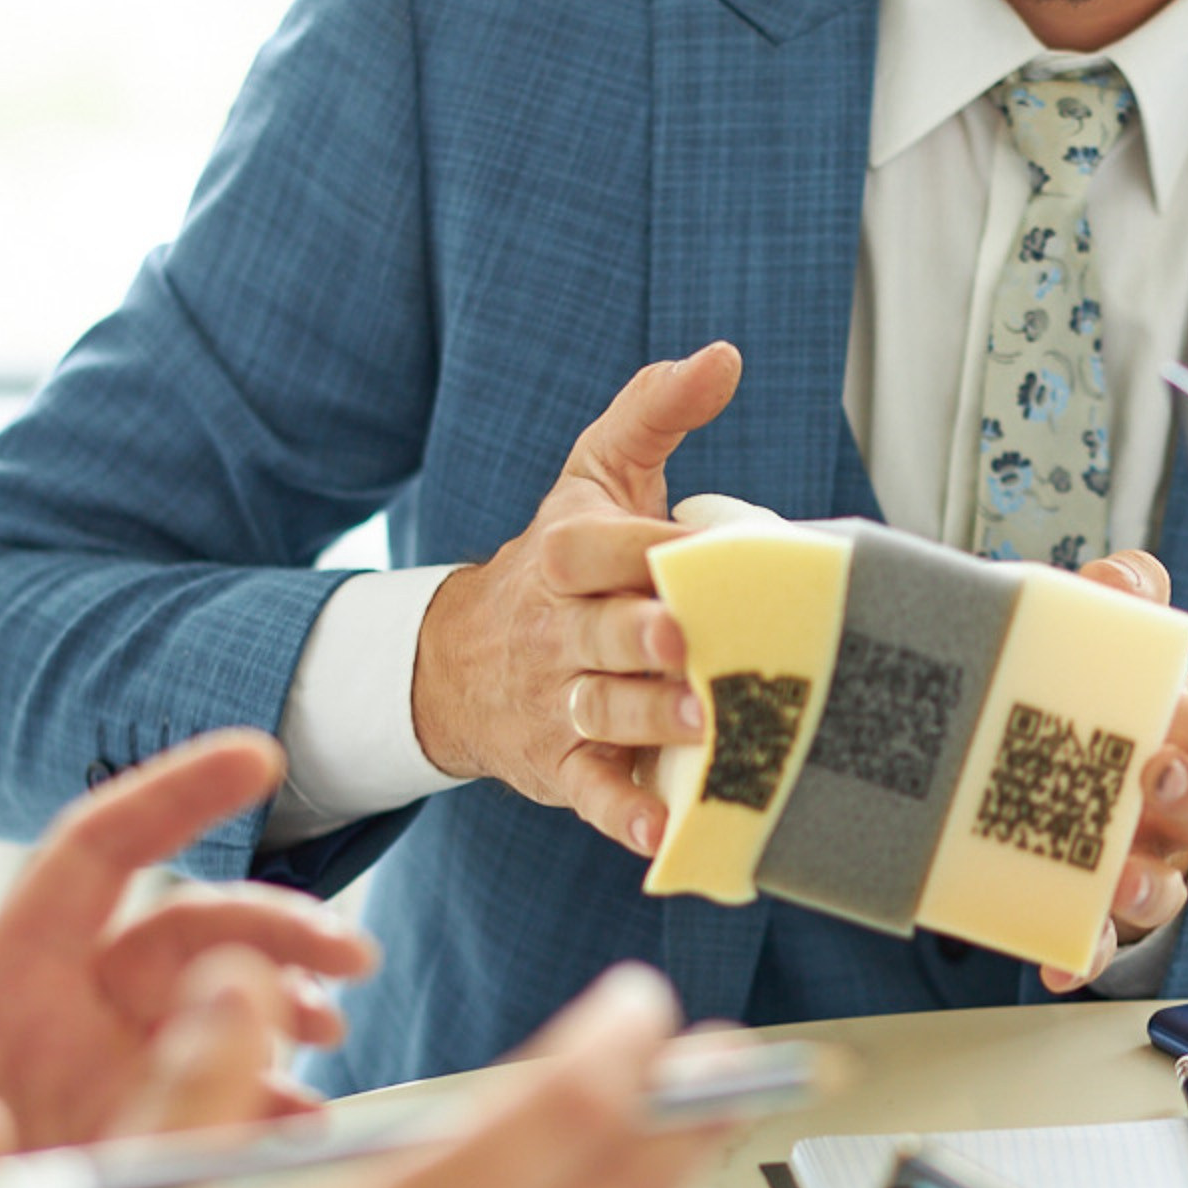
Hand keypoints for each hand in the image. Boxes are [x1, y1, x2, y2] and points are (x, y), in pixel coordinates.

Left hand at [0, 732, 373, 1187]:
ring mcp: (118, 1077)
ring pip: (227, 1017)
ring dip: (289, 1015)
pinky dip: (278, 1118)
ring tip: (332, 1040)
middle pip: (196, 935)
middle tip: (349, 957)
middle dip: (277, 932)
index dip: (174, 798)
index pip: (99, 855)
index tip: (260, 757)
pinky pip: (227, 1115)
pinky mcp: (141, 1148)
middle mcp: (81, 1010)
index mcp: (11, 970)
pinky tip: (313, 1136)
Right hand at [410, 343, 743, 854]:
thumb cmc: (564, 560)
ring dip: (647, 720)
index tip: (693, 550)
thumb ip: (654, 413)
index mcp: (565, 555)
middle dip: (643, 639)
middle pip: (602, 634)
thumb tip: (722, 355)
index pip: (600, 548)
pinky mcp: (562, 765)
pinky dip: (621, 813)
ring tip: (702, 721)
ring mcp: (558, 702)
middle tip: (689, 642)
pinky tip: (660, 831)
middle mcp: (559, 631)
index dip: (645, 549)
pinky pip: (590, 791)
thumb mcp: (596, 475)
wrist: (466, 660)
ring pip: (602, 711)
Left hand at [1038, 550, 1187, 992]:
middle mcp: (1177, 806)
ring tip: (1118, 877)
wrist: (999, 757)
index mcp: (1187, 734)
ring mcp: (1139, 863)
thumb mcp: (1085, 633)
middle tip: (1161, 773)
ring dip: (1153, 887)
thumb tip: (1122, 578)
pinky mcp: (1088, 912)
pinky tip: (1061, 959)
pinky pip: (1096, 944)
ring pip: (1172, 890)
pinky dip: (1084, 953)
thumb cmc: (1072, 695)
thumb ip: (1113, 597)